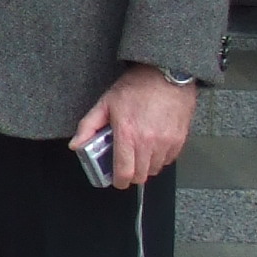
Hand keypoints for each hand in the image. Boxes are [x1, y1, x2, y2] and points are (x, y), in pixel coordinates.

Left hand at [70, 66, 197, 188]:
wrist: (167, 74)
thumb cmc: (136, 86)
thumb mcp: (106, 103)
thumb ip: (88, 126)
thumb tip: (76, 145)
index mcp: (128, 134)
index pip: (124, 173)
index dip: (118, 181)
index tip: (115, 179)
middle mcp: (149, 142)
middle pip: (140, 176)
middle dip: (131, 174)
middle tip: (125, 164)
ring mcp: (166, 142)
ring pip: (155, 169)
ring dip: (145, 166)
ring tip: (139, 151)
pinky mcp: (179, 140)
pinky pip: (169, 160)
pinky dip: (160, 158)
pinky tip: (153, 145)